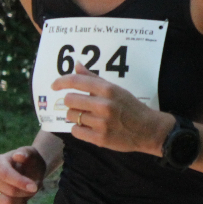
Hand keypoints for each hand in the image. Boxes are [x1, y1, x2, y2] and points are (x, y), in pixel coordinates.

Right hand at [0, 146, 44, 203]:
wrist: (31, 172)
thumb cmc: (31, 162)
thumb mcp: (33, 155)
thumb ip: (27, 154)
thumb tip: (18, 155)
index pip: (4, 174)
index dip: (20, 182)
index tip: (35, 186)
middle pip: (8, 190)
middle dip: (25, 191)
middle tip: (34, 186)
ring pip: (6, 202)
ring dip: (22, 198)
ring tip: (26, 191)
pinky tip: (22, 198)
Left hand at [51, 63, 171, 154]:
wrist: (148, 130)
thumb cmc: (131, 107)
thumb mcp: (116, 89)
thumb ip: (94, 78)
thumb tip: (77, 64)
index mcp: (108, 90)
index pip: (76, 81)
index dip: (61, 82)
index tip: (54, 86)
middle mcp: (104, 105)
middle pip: (69, 100)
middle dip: (72, 102)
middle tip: (81, 106)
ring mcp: (101, 123)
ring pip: (71, 116)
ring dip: (76, 116)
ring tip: (88, 118)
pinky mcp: (100, 138)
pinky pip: (76, 131)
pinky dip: (79, 129)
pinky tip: (90, 128)